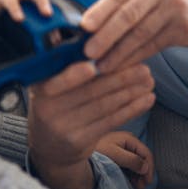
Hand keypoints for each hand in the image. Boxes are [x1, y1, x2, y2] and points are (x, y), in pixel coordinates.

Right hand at [28, 61, 155, 188]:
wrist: (48, 146)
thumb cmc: (54, 106)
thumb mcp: (48, 88)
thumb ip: (64, 68)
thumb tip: (94, 43)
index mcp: (38, 90)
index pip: (56, 82)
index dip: (74, 75)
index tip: (93, 66)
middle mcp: (47, 109)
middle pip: (88, 92)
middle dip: (119, 78)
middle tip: (142, 67)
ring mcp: (64, 127)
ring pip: (103, 106)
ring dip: (130, 92)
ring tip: (149, 81)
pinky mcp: (80, 141)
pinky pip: (110, 122)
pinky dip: (131, 109)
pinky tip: (147, 99)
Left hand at [81, 0, 187, 72]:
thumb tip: (85, 4)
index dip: (99, 12)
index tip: (83, 27)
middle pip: (127, 16)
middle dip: (105, 37)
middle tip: (87, 52)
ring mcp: (175, 8)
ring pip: (140, 34)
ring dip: (118, 53)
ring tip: (101, 65)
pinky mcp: (185, 29)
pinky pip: (153, 46)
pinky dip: (136, 57)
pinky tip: (122, 65)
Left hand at [95, 131, 153, 188]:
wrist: (79, 149)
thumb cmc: (96, 150)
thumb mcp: (114, 154)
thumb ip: (131, 160)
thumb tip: (145, 167)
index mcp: (128, 138)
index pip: (146, 153)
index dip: (149, 168)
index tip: (147, 180)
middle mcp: (128, 142)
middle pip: (142, 158)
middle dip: (144, 173)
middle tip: (141, 185)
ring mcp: (123, 148)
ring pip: (137, 163)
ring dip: (138, 175)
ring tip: (136, 185)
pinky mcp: (118, 155)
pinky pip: (130, 165)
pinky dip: (132, 173)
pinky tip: (130, 180)